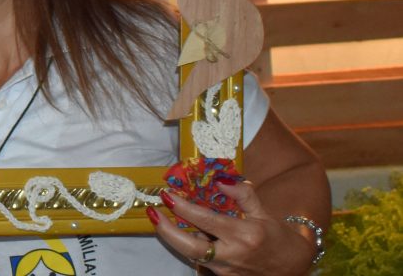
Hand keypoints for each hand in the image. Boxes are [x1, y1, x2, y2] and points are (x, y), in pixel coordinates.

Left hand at [147, 181, 317, 274]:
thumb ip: (242, 194)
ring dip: (175, 238)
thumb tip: (220, 180)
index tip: (168, 195)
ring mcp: (227, 270)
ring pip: (192, 256)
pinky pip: (201, 262)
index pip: (206, 220)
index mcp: (244, 235)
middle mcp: (233, 255)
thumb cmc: (277, 237)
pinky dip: (189, 247)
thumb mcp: (263, 212)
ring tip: (161, 220)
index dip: (184, 207)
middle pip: (191, 247)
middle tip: (153, 213)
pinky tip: (183, 234)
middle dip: (167, 231)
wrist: (293, 267)